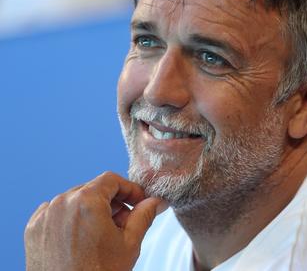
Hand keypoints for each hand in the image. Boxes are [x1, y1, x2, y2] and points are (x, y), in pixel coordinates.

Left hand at [24, 171, 166, 270]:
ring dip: (92, 210)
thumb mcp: (129, 244)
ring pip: (75, 201)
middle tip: (126, 222)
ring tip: (104, 234)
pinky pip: (56, 213)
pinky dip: (71, 220)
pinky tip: (83, 239)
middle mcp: (62, 204)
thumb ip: (144, 216)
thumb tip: (155, 202)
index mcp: (86, 202)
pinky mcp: (33, 229)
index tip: (138, 201)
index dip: (130, 189)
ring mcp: (44, 216)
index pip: (112, 180)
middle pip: (93, 189)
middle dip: (112, 202)